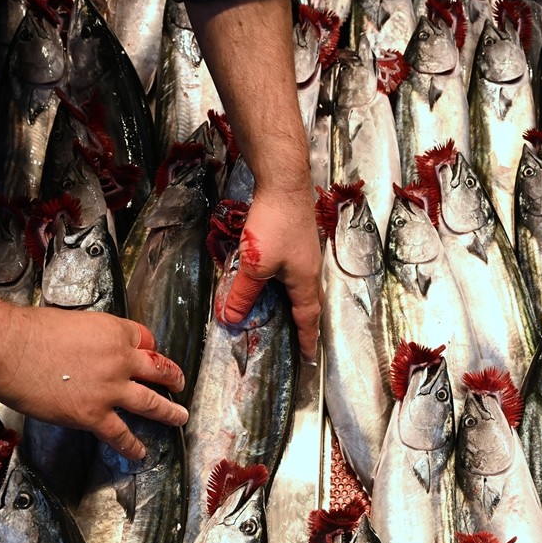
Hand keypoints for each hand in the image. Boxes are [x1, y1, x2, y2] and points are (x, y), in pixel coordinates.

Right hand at [0, 307, 187, 460]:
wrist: (9, 350)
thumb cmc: (30, 331)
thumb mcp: (74, 321)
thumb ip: (91, 337)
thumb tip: (89, 349)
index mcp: (116, 333)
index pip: (144, 340)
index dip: (147, 348)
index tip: (148, 355)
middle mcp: (121, 360)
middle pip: (159, 369)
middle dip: (172, 377)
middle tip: (179, 383)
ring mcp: (111, 390)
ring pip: (151, 403)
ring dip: (169, 412)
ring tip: (180, 417)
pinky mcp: (94, 415)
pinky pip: (121, 434)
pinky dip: (132, 445)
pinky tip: (141, 453)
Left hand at [220, 185, 322, 361]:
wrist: (283, 183)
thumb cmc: (273, 225)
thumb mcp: (254, 265)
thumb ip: (242, 294)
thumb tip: (230, 320)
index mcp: (305, 282)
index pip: (308, 318)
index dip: (307, 339)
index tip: (310, 359)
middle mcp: (311, 270)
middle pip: (311, 304)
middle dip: (306, 324)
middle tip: (301, 341)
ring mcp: (307, 254)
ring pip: (303, 287)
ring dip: (298, 304)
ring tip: (288, 316)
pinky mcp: (298, 240)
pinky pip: (296, 272)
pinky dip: (290, 285)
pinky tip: (277, 281)